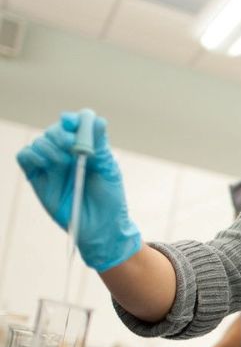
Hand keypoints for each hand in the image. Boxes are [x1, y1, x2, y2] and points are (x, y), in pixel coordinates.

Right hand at [16, 111, 141, 271]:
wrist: (101, 227)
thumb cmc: (110, 199)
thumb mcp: (109, 170)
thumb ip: (100, 145)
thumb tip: (96, 119)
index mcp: (87, 148)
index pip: (76, 123)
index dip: (74, 120)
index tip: (73, 124)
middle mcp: (67, 153)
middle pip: (55, 130)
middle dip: (61, 134)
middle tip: (72, 147)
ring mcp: (51, 164)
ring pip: (40, 141)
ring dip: (50, 147)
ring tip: (64, 162)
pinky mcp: (37, 176)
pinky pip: (25, 156)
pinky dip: (32, 154)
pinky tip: (47, 164)